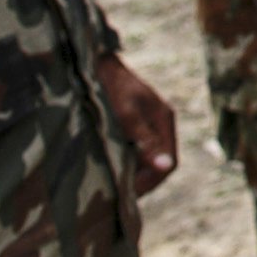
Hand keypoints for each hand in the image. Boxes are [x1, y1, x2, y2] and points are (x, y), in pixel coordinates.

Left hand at [96, 55, 176, 195]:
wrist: (87, 60)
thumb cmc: (107, 85)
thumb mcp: (124, 113)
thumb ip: (144, 140)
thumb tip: (165, 167)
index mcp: (163, 119)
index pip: (168, 162)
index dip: (150, 182)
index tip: (127, 195)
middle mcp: (157, 123)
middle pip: (157, 163)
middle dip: (140, 181)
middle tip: (115, 196)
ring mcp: (144, 123)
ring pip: (143, 158)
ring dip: (129, 172)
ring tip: (107, 184)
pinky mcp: (128, 123)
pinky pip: (131, 150)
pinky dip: (121, 162)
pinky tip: (103, 167)